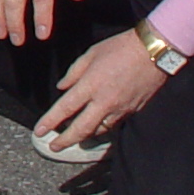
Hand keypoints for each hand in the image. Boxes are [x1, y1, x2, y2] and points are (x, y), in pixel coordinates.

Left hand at [35, 31, 167, 153]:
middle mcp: (104, 102)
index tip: (39, 132)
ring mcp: (120, 109)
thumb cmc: (121, 47)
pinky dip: (103, 127)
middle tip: (54, 147)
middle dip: (65, 141)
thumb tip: (62, 87)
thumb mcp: (91, 54)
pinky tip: (97, 125)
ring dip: (85, 135)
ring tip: (74, 136)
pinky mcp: (133, 111)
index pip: (65, 109)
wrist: (155, 51)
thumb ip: (74, 72)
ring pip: (98, 131)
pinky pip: (114, 124)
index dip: (50, 122)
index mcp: (91, 85)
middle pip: (81, 129)